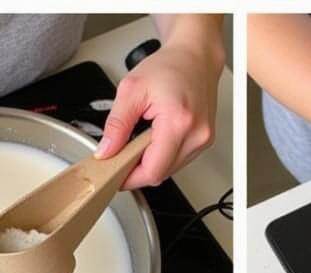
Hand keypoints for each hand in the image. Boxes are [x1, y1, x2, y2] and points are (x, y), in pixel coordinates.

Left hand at [96, 34, 221, 189]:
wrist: (195, 57)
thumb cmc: (170, 66)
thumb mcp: (132, 89)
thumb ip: (116, 124)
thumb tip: (106, 151)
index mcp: (179, 122)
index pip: (152, 170)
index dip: (130, 177)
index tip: (116, 175)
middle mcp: (196, 135)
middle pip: (160, 173)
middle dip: (138, 168)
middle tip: (124, 152)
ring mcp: (203, 141)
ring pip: (169, 170)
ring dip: (152, 162)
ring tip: (142, 139)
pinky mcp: (204, 143)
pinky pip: (178, 161)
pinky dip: (163, 155)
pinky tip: (157, 139)